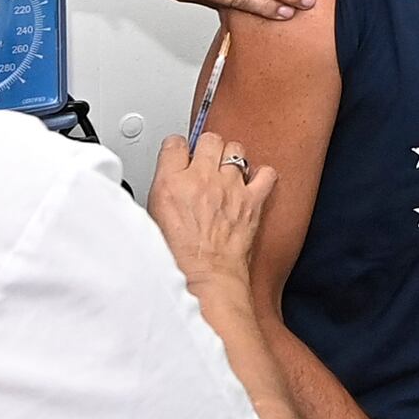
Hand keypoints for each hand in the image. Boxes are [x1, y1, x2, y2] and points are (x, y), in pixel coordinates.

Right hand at [147, 129, 275, 295]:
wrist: (206, 279)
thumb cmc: (179, 258)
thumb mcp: (153, 218)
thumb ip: (163, 190)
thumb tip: (169, 181)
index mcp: (171, 182)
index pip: (175, 143)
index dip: (178, 148)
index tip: (181, 155)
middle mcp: (202, 179)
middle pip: (210, 139)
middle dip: (207, 148)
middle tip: (205, 163)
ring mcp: (230, 187)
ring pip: (236, 149)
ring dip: (231, 158)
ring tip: (227, 173)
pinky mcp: (253, 200)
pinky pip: (266, 173)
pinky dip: (262, 175)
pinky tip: (252, 183)